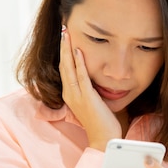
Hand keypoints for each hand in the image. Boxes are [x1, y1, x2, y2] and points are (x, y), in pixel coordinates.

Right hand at [59, 26, 121, 150]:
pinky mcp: (86, 98)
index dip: (64, 52)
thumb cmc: (102, 121)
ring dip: (67, 50)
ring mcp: (77, 96)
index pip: (65, 68)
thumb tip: (96, 76)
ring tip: (66, 34)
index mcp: (71, 94)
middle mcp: (70, 93)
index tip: (65, 37)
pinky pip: (81, 77)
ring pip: (69, 68)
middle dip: (63, 46)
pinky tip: (79, 51)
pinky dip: (79, 63)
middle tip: (63, 29)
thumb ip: (92, 88)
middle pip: (63, 65)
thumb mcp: (94, 100)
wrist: (104, 138)